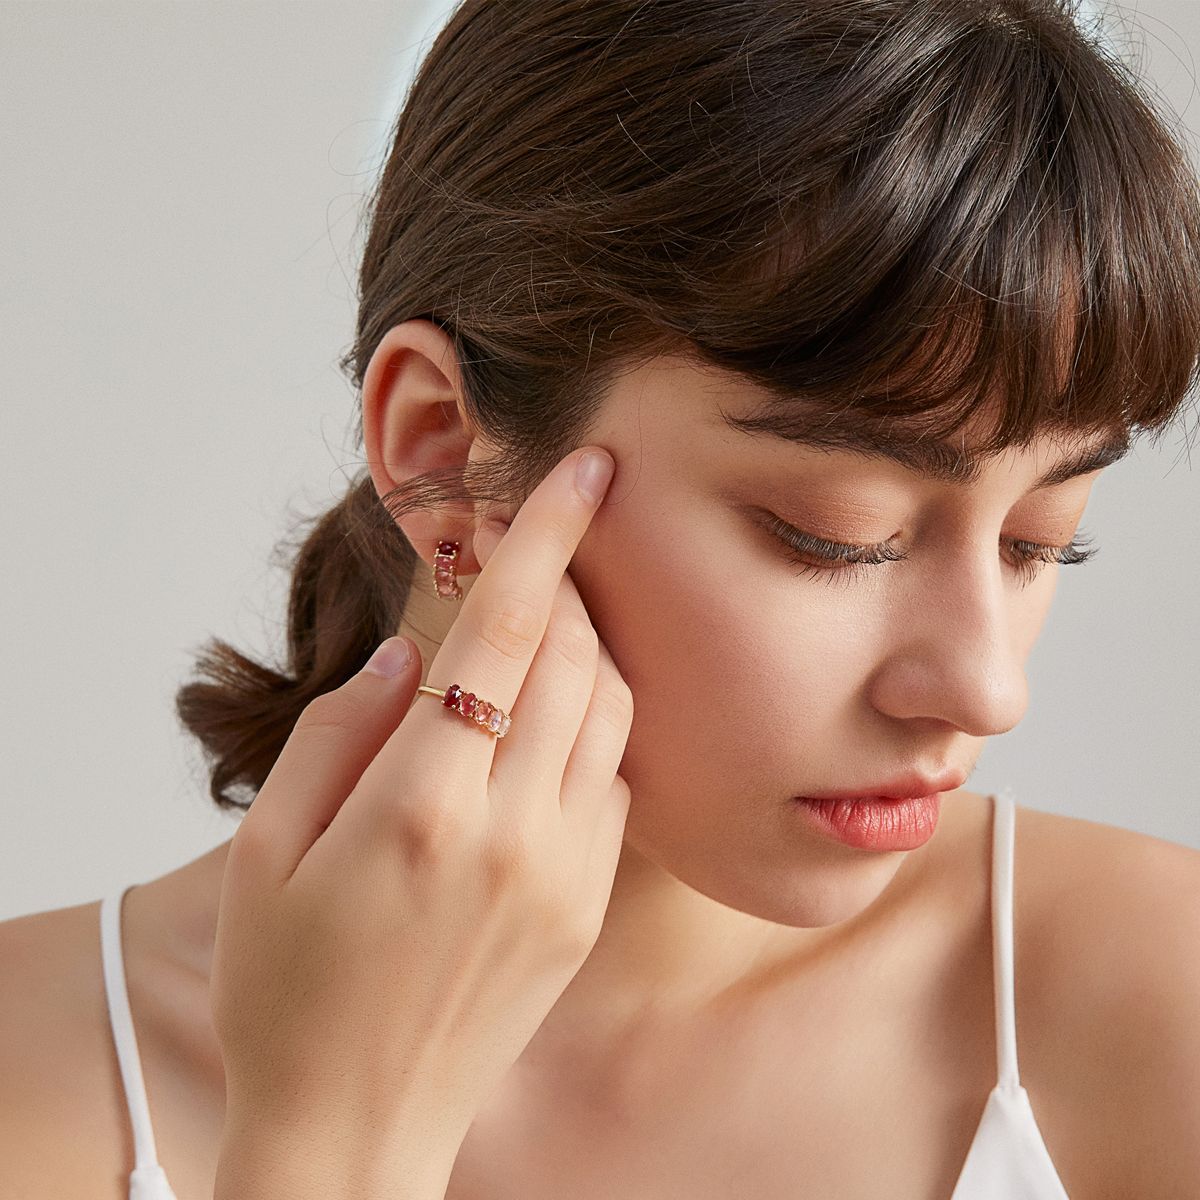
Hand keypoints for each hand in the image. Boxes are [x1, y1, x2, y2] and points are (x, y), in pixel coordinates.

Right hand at [211, 447, 631, 1199]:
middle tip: (543, 548)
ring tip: (545, 629)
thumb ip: (334, 736)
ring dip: (589, 647)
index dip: (547, 537)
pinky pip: (617, 779)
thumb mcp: (266, 855)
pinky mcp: (590, 905)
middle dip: (570, 582)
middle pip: (576, 656)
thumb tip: (405, 659)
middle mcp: (513, 832)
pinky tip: (550, 726)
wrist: (357, 1128)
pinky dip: (595, 725)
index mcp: (421, 808)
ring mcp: (566, 871)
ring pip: (613, 710)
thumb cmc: (289, 993)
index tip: (588, 471)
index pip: (505, 633)